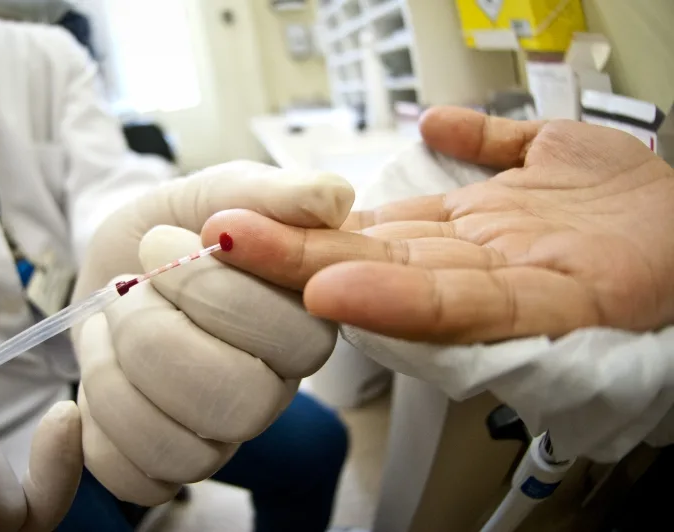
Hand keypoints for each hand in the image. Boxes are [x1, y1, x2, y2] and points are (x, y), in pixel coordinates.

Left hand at [72, 161, 354, 504]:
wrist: (116, 266)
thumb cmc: (174, 230)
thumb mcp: (214, 193)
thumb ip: (269, 194)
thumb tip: (333, 196)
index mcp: (301, 327)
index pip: (293, 339)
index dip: (216, 290)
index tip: (167, 240)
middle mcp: (271, 390)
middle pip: (235, 402)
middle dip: (156, 335)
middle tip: (130, 288)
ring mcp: (219, 434)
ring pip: (182, 449)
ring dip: (117, 372)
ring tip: (109, 321)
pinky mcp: (166, 462)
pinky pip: (138, 478)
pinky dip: (97, 418)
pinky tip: (102, 363)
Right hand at [202, 107, 673, 343]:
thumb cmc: (640, 205)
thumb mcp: (553, 151)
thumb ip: (492, 138)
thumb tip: (435, 120)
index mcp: (469, 232)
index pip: (374, 234)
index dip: (311, 228)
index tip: (250, 221)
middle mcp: (473, 263)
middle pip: (368, 258)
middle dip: (289, 250)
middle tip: (217, 240)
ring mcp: (506, 287)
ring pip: (396, 284)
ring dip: (318, 271)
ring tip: (245, 256)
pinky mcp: (550, 304)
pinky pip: (464, 307)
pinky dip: (396, 302)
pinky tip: (337, 292)